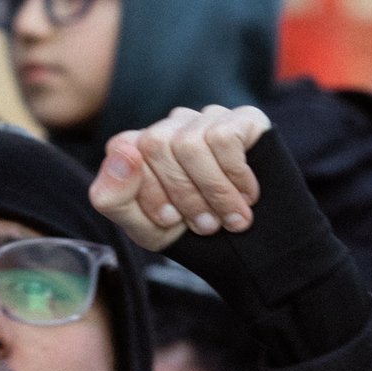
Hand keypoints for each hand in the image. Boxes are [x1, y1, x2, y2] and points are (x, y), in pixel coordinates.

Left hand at [89, 102, 270, 252]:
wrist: (257, 252)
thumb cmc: (197, 237)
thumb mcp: (147, 230)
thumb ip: (113, 198)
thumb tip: (123, 154)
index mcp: (141, 148)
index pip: (122, 148)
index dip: (147, 190)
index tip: (170, 221)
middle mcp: (172, 126)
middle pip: (156, 144)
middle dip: (181, 195)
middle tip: (206, 225)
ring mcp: (208, 119)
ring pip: (190, 143)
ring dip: (213, 192)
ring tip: (231, 218)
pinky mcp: (244, 118)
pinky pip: (225, 138)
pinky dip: (236, 176)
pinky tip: (248, 194)